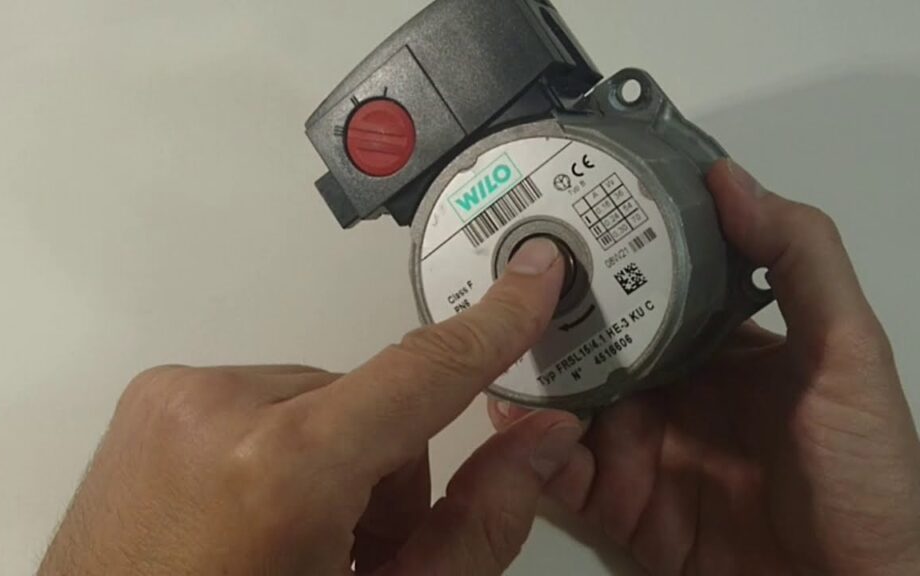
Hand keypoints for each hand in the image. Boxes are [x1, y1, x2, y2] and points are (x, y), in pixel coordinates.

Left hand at [38, 238, 595, 575]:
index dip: (493, 326)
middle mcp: (217, 410)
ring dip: (327, 459)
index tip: (533, 278)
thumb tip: (540, 440)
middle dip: (382, 468)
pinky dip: (274, 448)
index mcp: (281, 469)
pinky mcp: (150, 399)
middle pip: (368, 401)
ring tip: (291, 542)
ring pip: (314, 398)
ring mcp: (173, 399)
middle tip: (352, 549)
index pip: (420, 373)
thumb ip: (475, 524)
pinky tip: (247, 518)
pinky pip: (258, 398)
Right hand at [491, 160, 919, 574]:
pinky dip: (525, 450)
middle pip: (594, 343)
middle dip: (544, 312)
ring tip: (479, 339)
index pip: (650, 287)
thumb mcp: (847, 353)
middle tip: (489, 272)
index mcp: (720, 347)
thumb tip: (725, 177)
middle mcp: (672, 391)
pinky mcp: (619, 506)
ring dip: (524, 376)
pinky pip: (560, 473)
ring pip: (565, 402)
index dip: (607, 252)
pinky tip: (502, 418)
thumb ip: (798, 258)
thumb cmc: (865, 474)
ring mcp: (640, 449)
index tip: (556, 210)